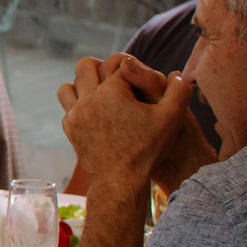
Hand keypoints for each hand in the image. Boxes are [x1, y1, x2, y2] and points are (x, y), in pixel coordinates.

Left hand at [62, 60, 199, 194]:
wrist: (120, 181)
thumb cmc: (147, 149)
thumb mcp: (171, 118)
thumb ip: (179, 91)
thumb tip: (180, 75)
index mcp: (111, 91)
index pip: (119, 64)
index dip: (133, 69)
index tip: (141, 81)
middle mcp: (88, 99)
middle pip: (85, 66)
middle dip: (101, 67)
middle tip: (116, 79)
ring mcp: (75, 115)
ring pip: (67, 86)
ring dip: (81, 86)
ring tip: (100, 94)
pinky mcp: (70, 130)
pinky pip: (67, 109)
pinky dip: (77, 107)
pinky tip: (95, 114)